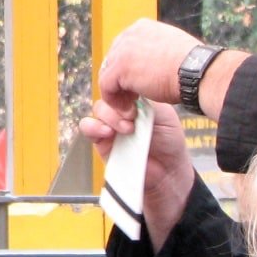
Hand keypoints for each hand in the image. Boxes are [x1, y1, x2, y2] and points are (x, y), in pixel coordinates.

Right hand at [79, 96, 195, 246]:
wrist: (168, 171)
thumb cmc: (169, 143)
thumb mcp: (163, 114)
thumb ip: (145, 101)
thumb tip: (128, 91)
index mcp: (136, 101)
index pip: (121, 85)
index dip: (122, 85)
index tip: (133, 93)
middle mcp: (121, 110)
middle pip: (109, 95)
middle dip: (118, 104)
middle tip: (132, 116)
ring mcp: (110, 125)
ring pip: (98, 109)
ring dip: (109, 115)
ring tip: (126, 128)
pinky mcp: (101, 141)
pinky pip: (87, 126)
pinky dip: (94, 126)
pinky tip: (107, 132)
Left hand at [96, 20, 199, 118]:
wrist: (198, 72)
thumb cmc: (194, 67)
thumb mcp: (173, 50)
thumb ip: (157, 52)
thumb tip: (153, 63)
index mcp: (142, 27)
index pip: (125, 48)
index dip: (129, 68)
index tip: (139, 83)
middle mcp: (129, 34)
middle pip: (114, 59)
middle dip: (121, 80)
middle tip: (133, 98)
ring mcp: (122, 49)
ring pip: (109, 74)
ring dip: (118, 92)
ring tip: (132, 107)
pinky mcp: (120, 67)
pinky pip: (106, 87)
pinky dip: (115, 101)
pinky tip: (129, 111)